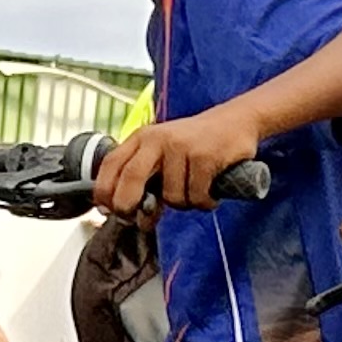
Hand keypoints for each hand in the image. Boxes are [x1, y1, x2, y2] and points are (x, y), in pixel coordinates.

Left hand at [96, 107, 265, 217]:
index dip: (104, 192)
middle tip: (142, 220)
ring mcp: (181, 147)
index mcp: (142, 137)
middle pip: (131, 179)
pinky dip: (205, 201)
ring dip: (185, 204)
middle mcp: (158, 139)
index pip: (111, 164)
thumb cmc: (197, 144)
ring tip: (195, 191)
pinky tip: (211, 191)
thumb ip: (145, 178)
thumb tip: (129, 216)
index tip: (108, 211)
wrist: (237, 121)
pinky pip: (196, 196)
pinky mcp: (205, 156)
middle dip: (129, 206)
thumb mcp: (164, 153)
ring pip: (171, 196)